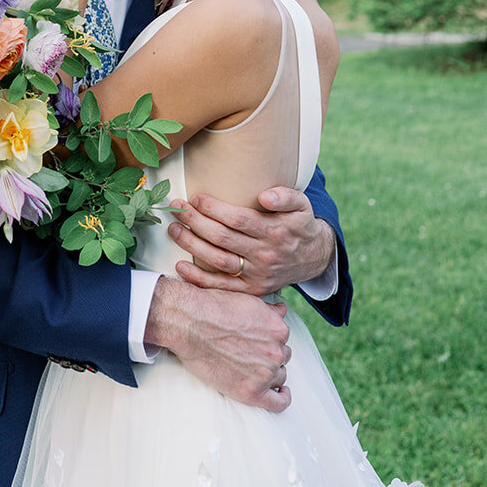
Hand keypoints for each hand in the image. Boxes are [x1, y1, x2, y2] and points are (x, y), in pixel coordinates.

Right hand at [146, 276, 291, 412]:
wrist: (189, 323)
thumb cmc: (213, 308)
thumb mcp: (246, 300)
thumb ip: (269, 309)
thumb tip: (283, 310)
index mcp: (277, 328)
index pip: (282, 338)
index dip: (269, 338)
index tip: (257, 340)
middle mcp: (275, 351)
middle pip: (281, 357)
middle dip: (268, 354)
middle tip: (248, 351)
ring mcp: (265, 372)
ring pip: (279, 376)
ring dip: (269, 372)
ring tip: (250, 367)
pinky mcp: (251, 392)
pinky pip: (278, 402)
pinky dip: (282, 398)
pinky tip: (281, 393)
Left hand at [169, 188, 335, 295]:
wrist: (314, 258)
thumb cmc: (300, 225)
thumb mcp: (302, 204)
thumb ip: (285, 196)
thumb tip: (265, 196)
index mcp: (274, 231)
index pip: (237, 219)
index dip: (213, 208)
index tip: (196, 198)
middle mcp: (264, 254)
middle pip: (222, 238)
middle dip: (195, 221)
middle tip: (177, 208)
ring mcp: (257, 275)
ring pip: (218, 260)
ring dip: (191, 245)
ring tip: (173, 229)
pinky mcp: (251, 289)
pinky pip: (222, 286)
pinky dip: (199, 278)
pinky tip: (180, 266)